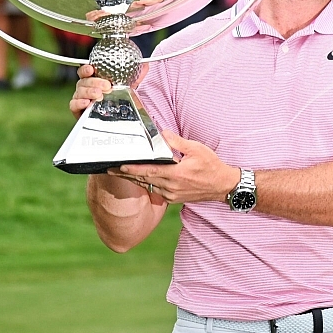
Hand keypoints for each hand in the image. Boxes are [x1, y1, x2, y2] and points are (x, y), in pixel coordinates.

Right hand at [69, 63, 148, 117]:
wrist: (126, 117)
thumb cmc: (125, 98)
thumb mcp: (133, 83)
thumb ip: (138, 73)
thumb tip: (145, 64)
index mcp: (96, 79)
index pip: (86, 71)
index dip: (86, 69)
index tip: (91, 69)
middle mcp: (87, 88)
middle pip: (83, 81)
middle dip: (94, 82)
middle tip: (107, 86)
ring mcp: (83, 99)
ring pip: (79, 92)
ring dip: (88, 92)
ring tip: (99, 95)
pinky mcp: (80, 112)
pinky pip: (74, 106)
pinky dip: (78, 103)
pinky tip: (87, 103)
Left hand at [111, 131, 241, 204]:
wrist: (222, 186)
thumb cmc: (211, 166)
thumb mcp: (196, 149)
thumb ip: (177, 142)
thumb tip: (162, 133)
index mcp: (176, 174)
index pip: (149, 172)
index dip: (132, 170)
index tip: (119, 167)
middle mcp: (171, 187)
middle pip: (144, 180)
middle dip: (126, 175)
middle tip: (110, 169)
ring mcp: (172, 195)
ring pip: (148, 186)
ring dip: (134, 180)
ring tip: (120, 173)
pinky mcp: (174, 199)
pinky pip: (156, 191)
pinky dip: (147, 184)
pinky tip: (140, 179)